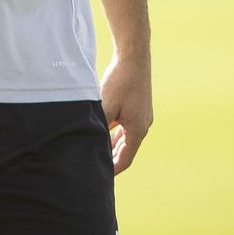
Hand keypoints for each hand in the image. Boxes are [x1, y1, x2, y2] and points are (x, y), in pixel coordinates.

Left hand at [100, 54, 152, 174]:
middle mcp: (143, 125)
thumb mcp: (106, 106)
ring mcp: (142, 115)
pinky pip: (126, 125)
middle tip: (96, 167)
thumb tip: (91, 142)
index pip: (125, 159)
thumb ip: (100, 126)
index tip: (101, 176)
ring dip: (113, 145)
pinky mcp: (138, 106)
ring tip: (97, 152)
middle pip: (126, 150)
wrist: (133, 58)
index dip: (113, 169)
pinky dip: (115, 132)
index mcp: (138, 130)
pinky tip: (103, 131)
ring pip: (126, 137)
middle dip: (112, 159)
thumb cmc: (120, 81)